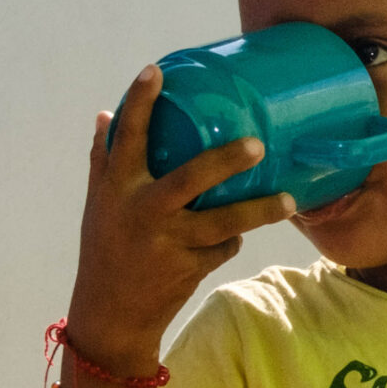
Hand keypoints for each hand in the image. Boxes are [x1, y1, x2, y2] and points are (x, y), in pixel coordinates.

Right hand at [64, 63, 296, 368]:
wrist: (112, 316)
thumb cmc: (104, 249)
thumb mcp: (98, 204)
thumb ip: (103, 160)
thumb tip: (105, 114)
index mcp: (117, 190)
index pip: (127, 139)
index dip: (140, 103)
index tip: (156, 71)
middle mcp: (144, 214)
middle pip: (190, 180)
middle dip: (225, 161)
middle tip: (257, 144)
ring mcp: (170, 244)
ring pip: (223, 224)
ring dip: (259, 211)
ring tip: (288, 201)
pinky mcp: (190, 269)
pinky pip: (224, 247)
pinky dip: (231, 240)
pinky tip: (233, 237)